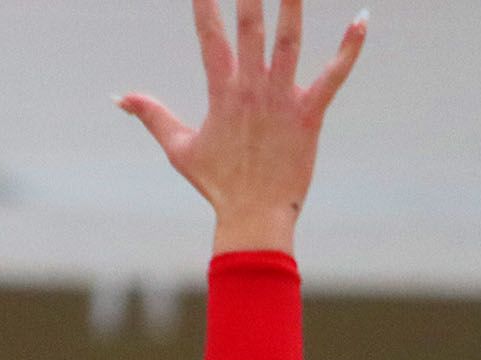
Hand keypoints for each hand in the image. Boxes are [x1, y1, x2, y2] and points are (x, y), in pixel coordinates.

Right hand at [119, 0, 366, 255]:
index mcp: (222, 92)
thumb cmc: (218, 185)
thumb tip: (119, 98)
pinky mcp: (309, 115)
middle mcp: (252, 89)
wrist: (254, 217)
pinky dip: (349, 49)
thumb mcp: (178, 148)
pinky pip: (333, 76)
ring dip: (293, 5)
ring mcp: (282, 100)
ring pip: (289, 41)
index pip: (209, 35)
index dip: (205, 3)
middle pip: (251, 26)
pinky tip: (361, 20)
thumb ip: (152, 115)